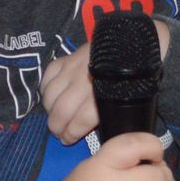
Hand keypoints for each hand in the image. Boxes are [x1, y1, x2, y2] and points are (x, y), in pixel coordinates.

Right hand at [44, 22, 172, 145]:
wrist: (130, 39)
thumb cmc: (133, 71)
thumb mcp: (132, 94)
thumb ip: (115, 111)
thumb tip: (106, 128)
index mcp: (104, 93)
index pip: (80, 121)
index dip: (71, 134)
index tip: (68, 140)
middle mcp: (84, 81)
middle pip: (61, 111)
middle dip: (56, 127)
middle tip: (59, 134)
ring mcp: (72, 68)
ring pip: (50, 95)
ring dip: (49, 111)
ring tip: (55, 118)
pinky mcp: (66, 58)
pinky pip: (47, 76)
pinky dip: (46, 90)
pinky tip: (51, 98)